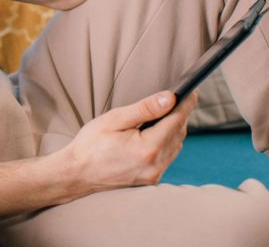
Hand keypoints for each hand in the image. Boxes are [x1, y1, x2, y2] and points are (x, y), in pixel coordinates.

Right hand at [55, 89, 198, 197]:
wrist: (75, 174)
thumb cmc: (90, 145)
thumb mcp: (115, 119)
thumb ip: (145, 109)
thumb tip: (170, 98)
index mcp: (147, 148)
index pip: (176, 121)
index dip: (186, 104)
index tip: (193, 90)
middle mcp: (155, 165)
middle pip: (179, 133)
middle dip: (180, 114)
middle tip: (180, 96)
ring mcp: (154, 175)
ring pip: (176, 146)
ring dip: (175, 128)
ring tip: (168, 112)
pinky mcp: (150, 179)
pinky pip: (167, 157)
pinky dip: (167, 142)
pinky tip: (157, 132)